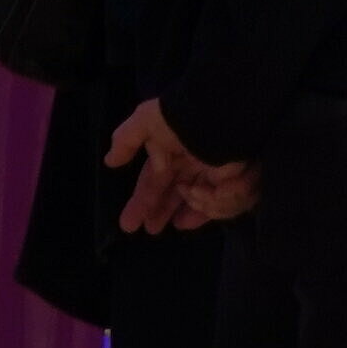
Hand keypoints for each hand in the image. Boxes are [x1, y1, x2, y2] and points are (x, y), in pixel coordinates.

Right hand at [107, 101, 258, 230]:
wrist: (220, 118)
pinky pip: (224, 204)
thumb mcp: (146, 121)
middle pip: (176, 196)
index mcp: (172, 152)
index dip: (142, 202)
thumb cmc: (181, 119)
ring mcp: (216, 174)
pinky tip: (200, 195)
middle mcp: (193, 164)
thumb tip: (109, 161)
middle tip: (151, 230)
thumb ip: (126, 140)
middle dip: (162, 212)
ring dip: (189, 209)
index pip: (154, 182)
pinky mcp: (237, 181)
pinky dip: (211, 201)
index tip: (130, 224)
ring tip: (181, 216)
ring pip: (201, 204)